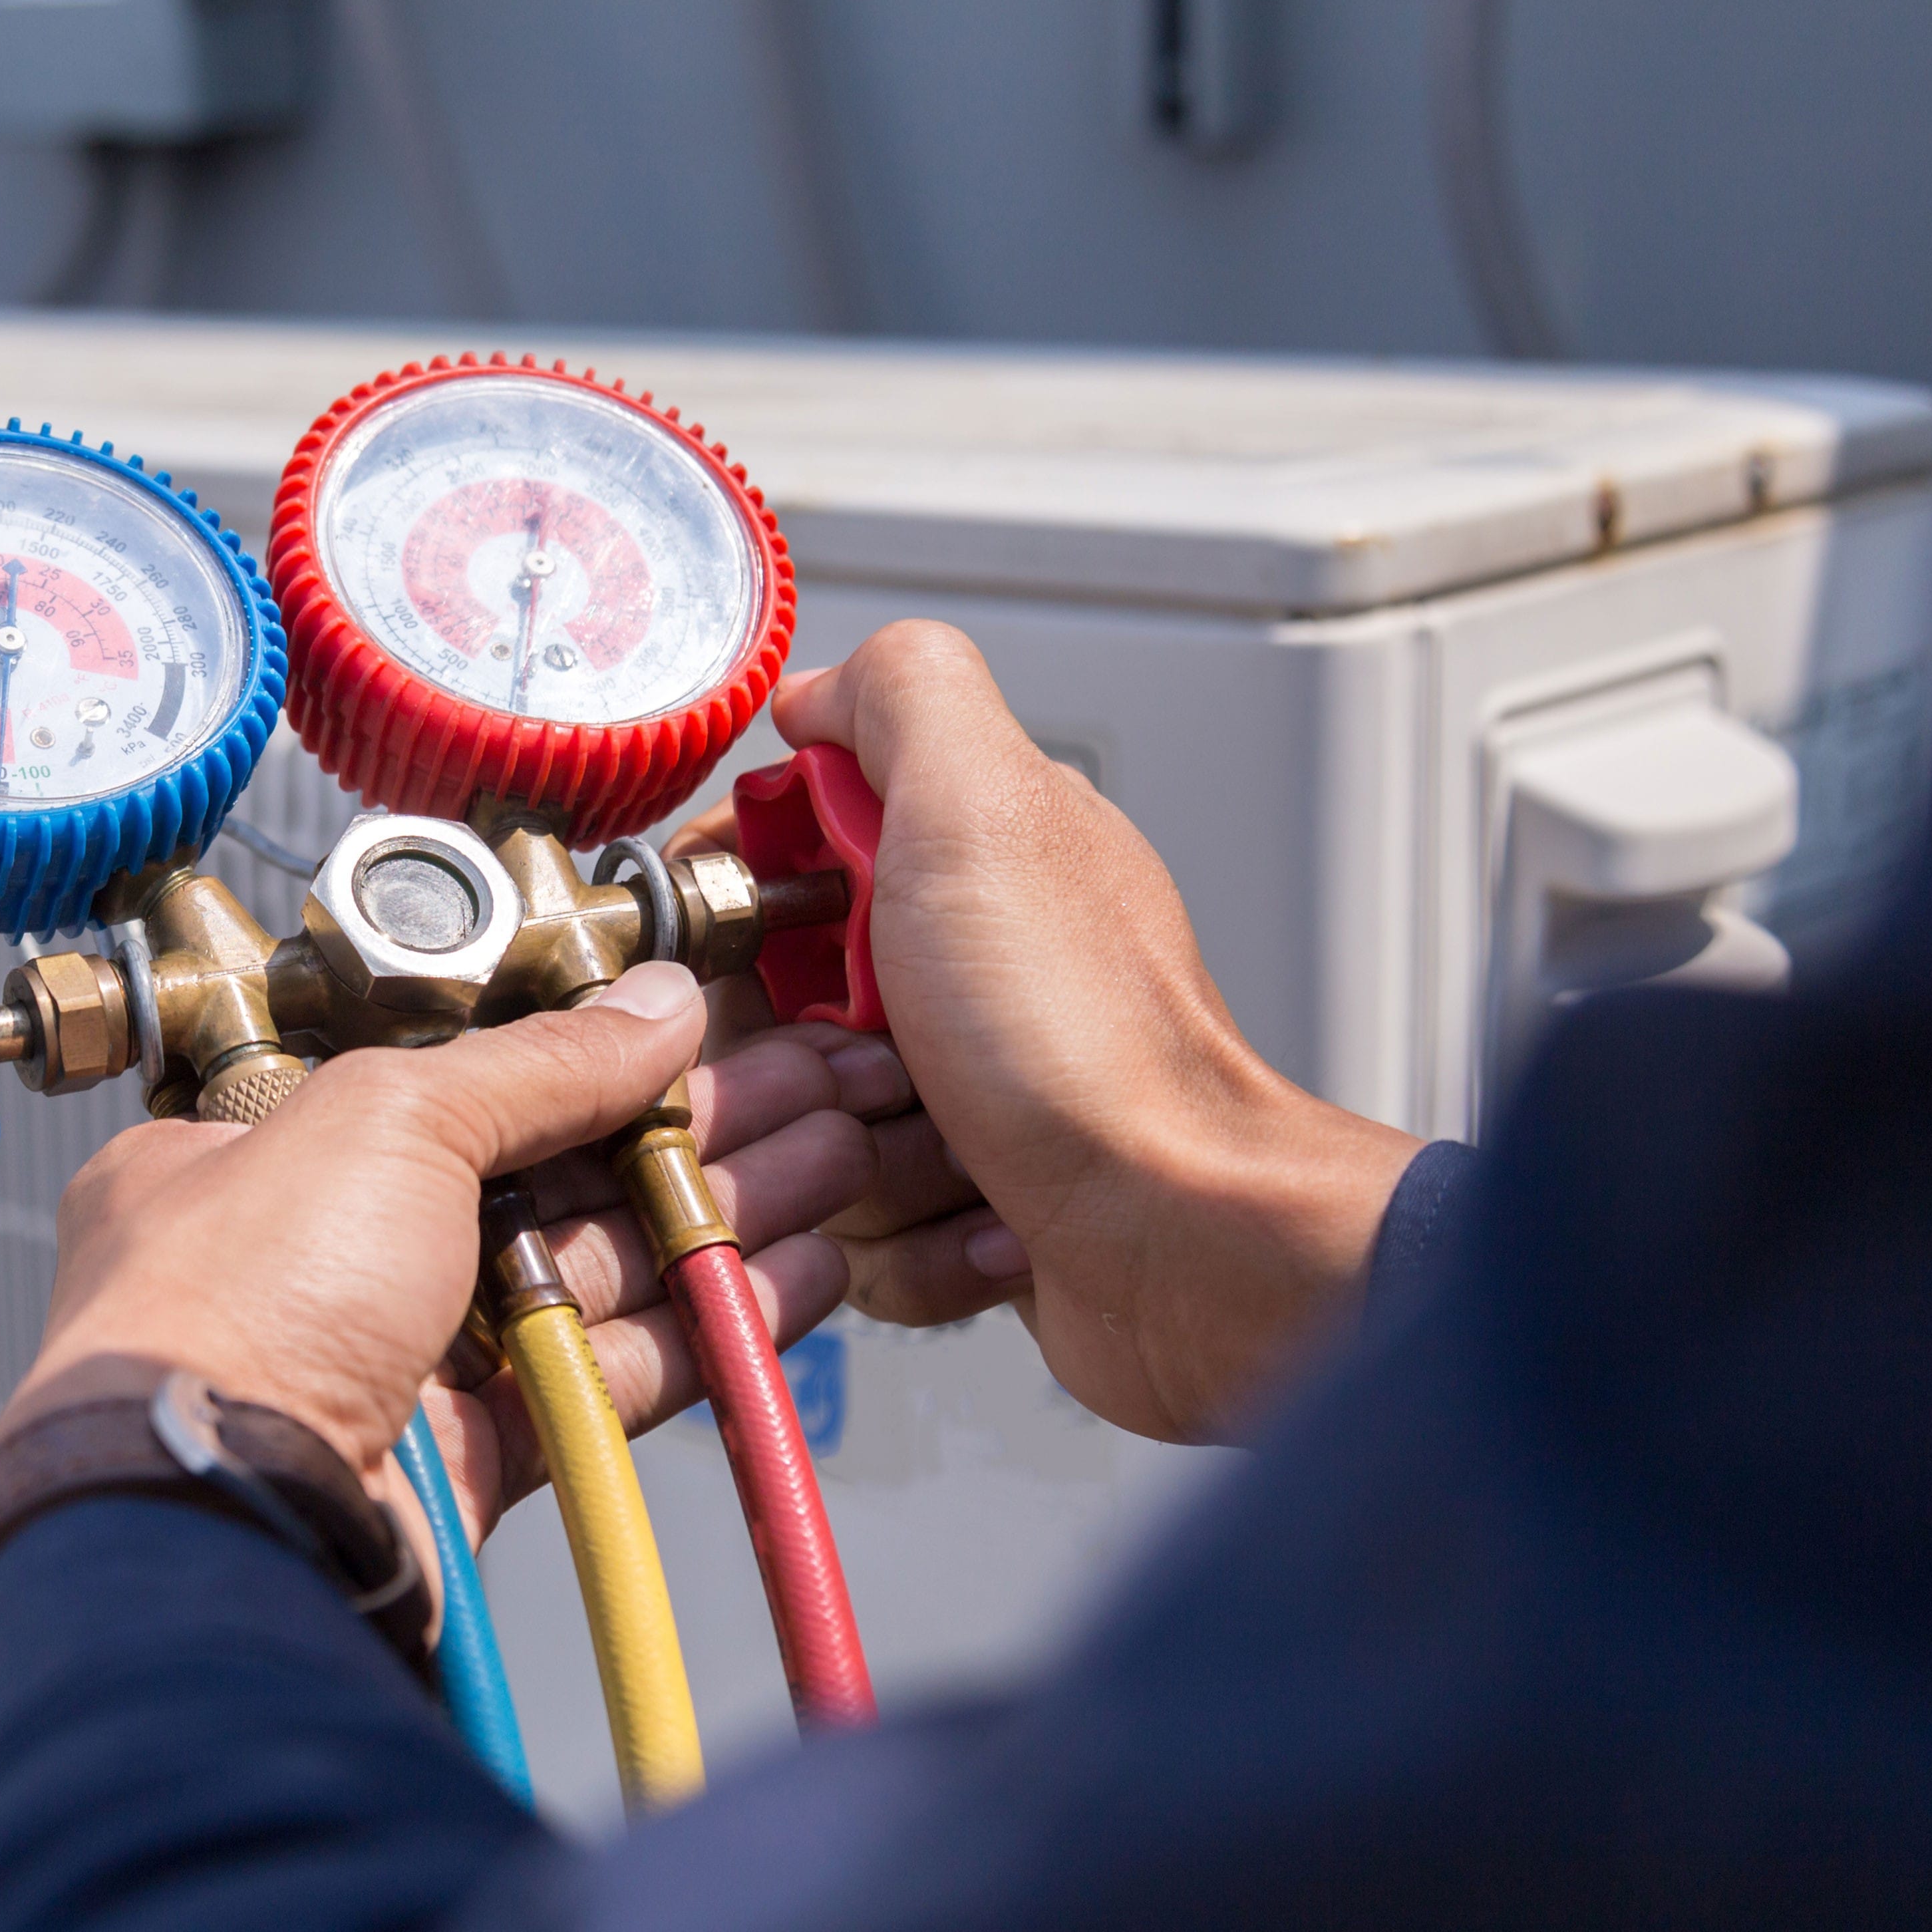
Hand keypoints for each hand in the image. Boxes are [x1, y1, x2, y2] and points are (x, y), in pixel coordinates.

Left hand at [0, 966, 903, 1588]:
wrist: (215, 1519)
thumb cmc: (238, 1304)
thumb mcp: (391, 1117)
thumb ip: (541, 1061)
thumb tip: (655, 1004)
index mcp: (261, 1153)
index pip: (459, 1083)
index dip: (595, 1056)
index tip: (707, 1034)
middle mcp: (323, 1256)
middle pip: (547, 1175)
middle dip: (694, 1132)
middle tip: (817, 1091)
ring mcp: (397, 1365)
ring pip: (593, 1274)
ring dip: (721, 1218)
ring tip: (843, 1165)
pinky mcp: (467, 1462)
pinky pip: (605, 1378)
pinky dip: (702, 1329)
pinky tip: (799, 1279)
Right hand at [678, 621, 1420, 1442]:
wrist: (1188, 1241)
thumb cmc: (1091, 1046)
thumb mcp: (983, 806)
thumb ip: (902, 695)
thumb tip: (820, 686)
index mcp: (963, 859)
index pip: (775, 860)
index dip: (743, 906)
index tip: (765, 944)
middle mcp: (967, 970)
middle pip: (768, 1013)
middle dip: (793, 1060)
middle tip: (873, 1063)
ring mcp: (968, 1092)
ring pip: (805, 1134)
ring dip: (853, 1163)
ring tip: (951, 1152)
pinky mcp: (969, 1206)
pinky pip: (860, 1237)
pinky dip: (908, 1245)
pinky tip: (985, 1221)